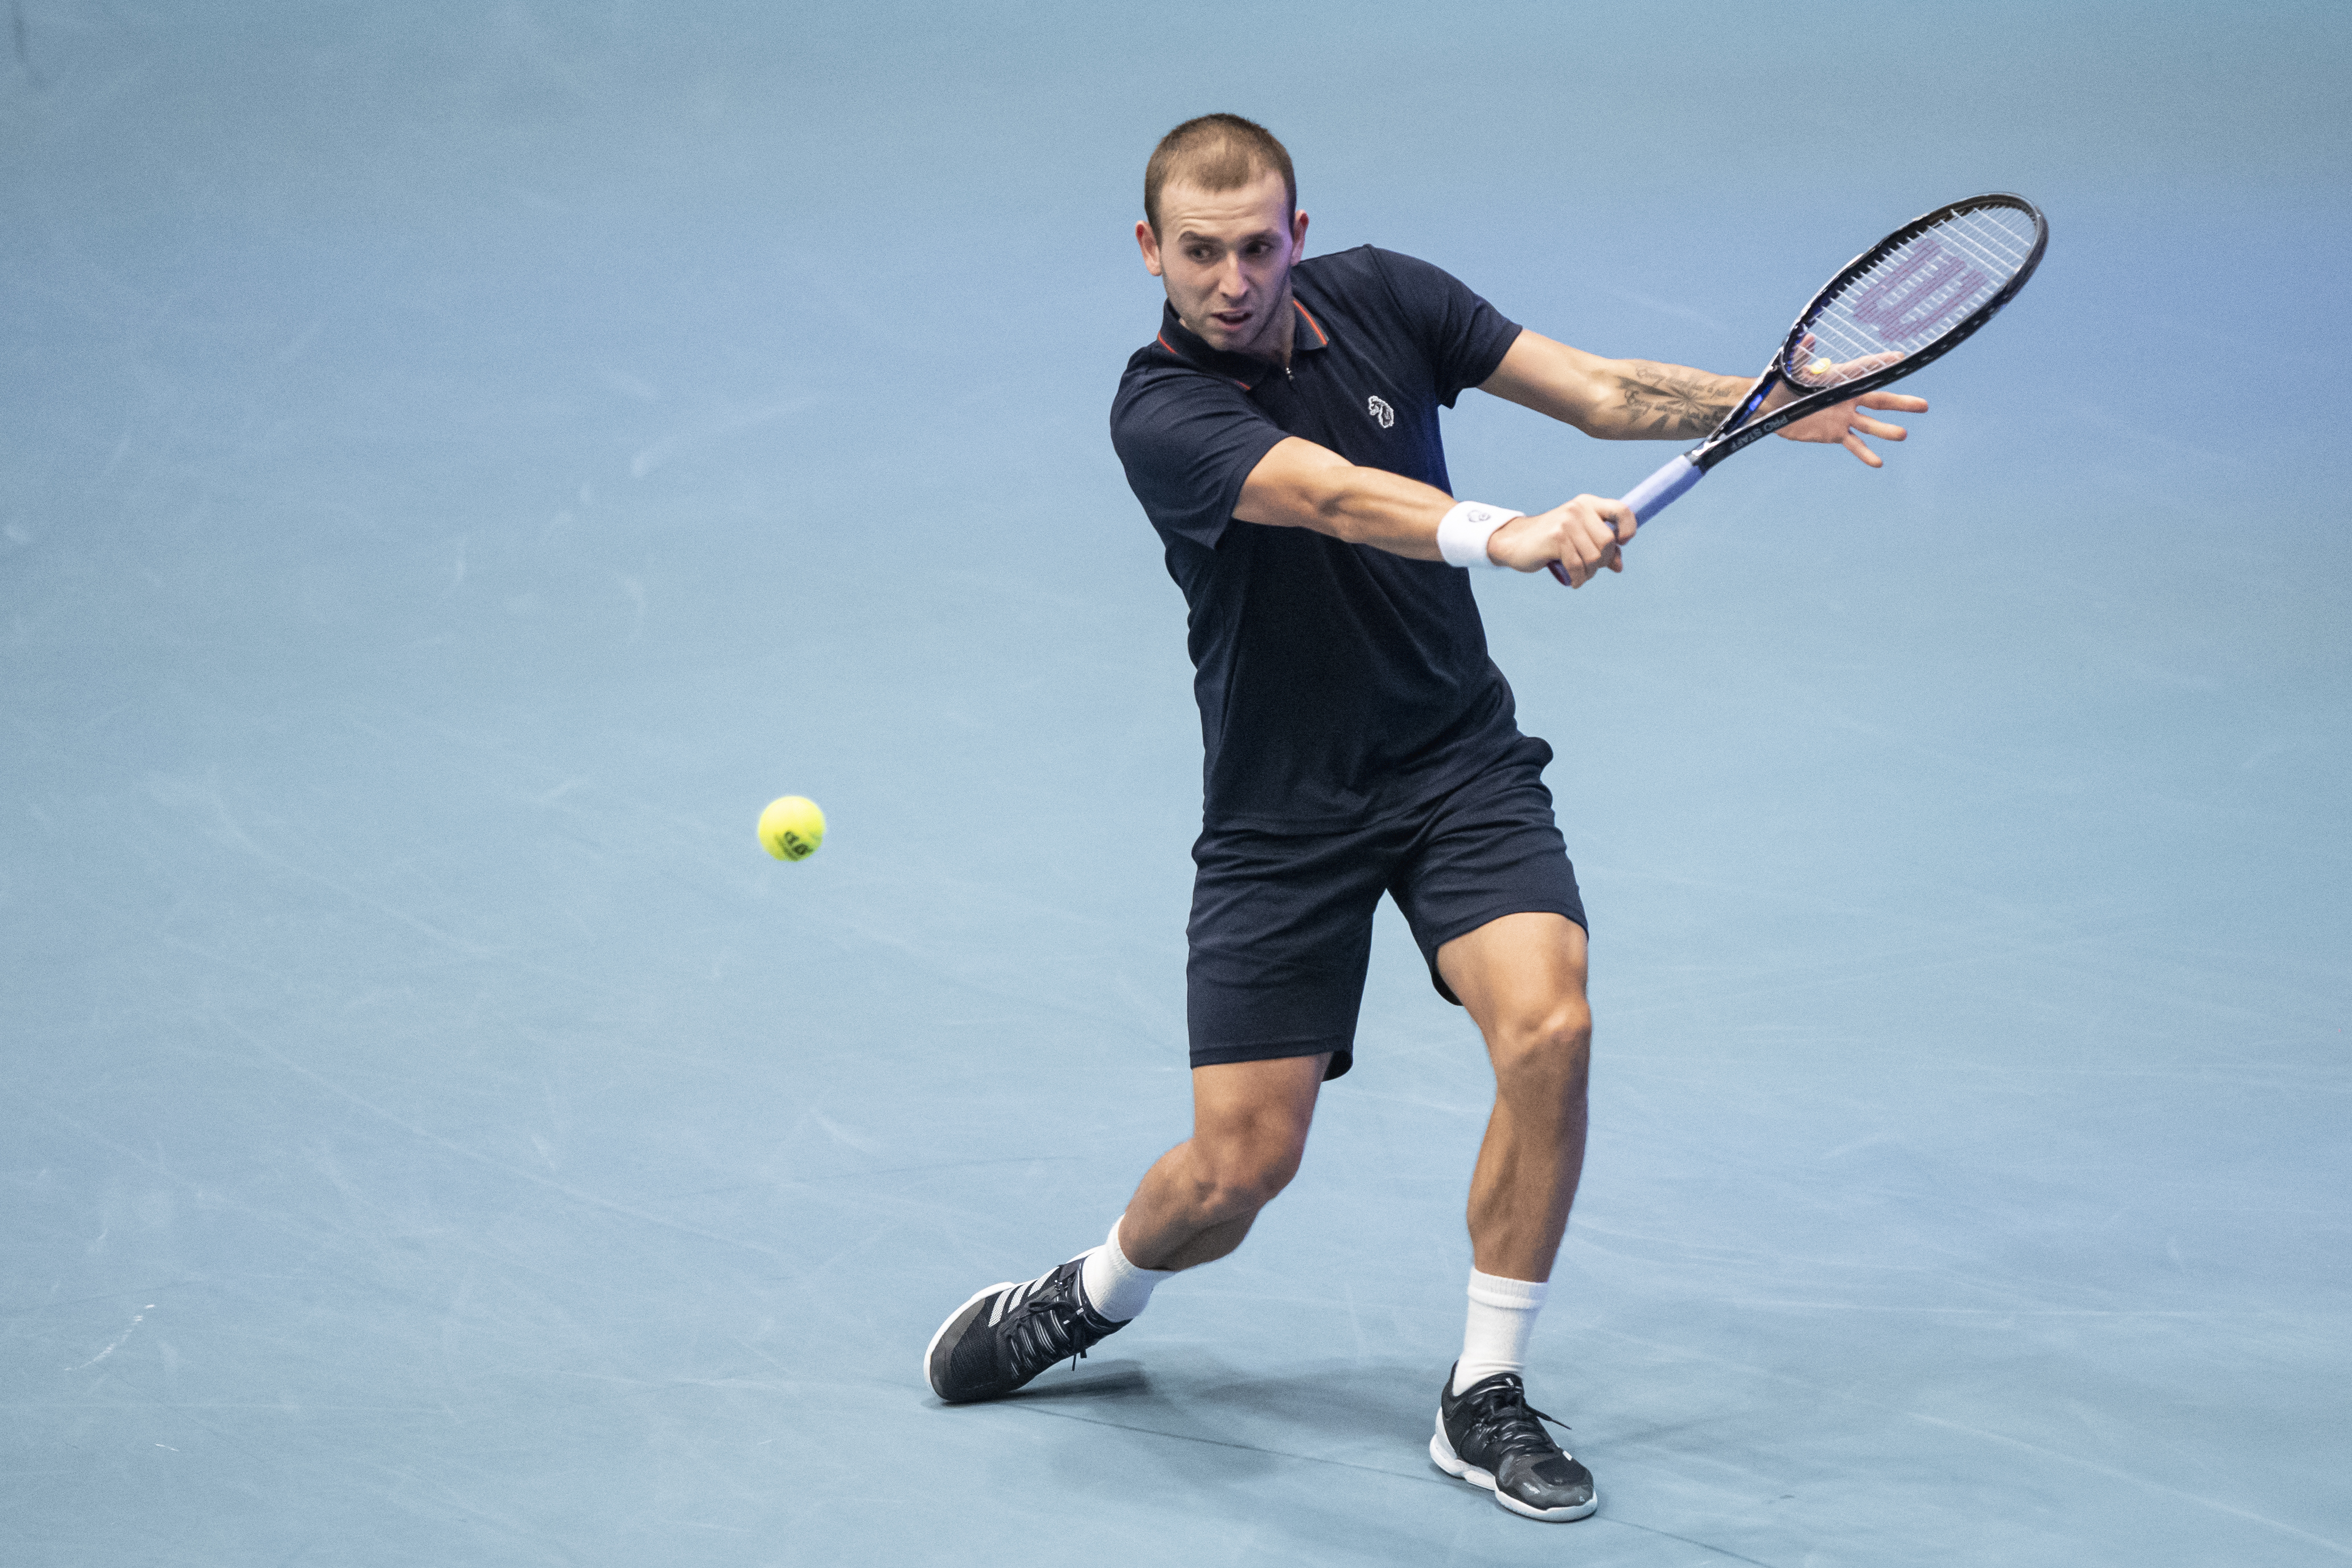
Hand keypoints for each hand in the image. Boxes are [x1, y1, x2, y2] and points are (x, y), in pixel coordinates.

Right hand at [1487, 495, 1634, 587]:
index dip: (1628, 528)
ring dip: (1590, 573)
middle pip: (1608, 541)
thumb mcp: (1578, 538)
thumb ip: (1600, 548)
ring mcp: (1567, 522)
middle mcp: (1578, 509)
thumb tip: (1619, 566)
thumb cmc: (1550, 541)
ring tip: (1581, 575)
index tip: (1622, 542)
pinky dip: (1579, 579)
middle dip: (1604, 561)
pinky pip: (1578, 565)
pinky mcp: (1556, 538)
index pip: (1621, 510)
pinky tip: (1574, 582)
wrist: (1514, 541)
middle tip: (1591, 568)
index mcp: (1587, 504)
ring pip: (1594, 557)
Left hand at [1763, 346, 1926, 466]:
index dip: (1882, 364)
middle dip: (1901, 403)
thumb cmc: (1782, 382)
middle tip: (1924, 406)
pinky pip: (1854, 444)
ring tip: (1903, 435)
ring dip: (1887, 430)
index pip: (1866, 370)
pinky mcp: (1835, 433)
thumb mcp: (1793, 367)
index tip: (1902, 357)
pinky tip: (1878, 463)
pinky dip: (1866, 454)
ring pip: (1871, 424)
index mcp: (1840, 379)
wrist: (1770, 407)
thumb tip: (1809, 337)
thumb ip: (1803, 354)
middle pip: (1880, 400)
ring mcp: (1844, 417)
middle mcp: (1847, 398)